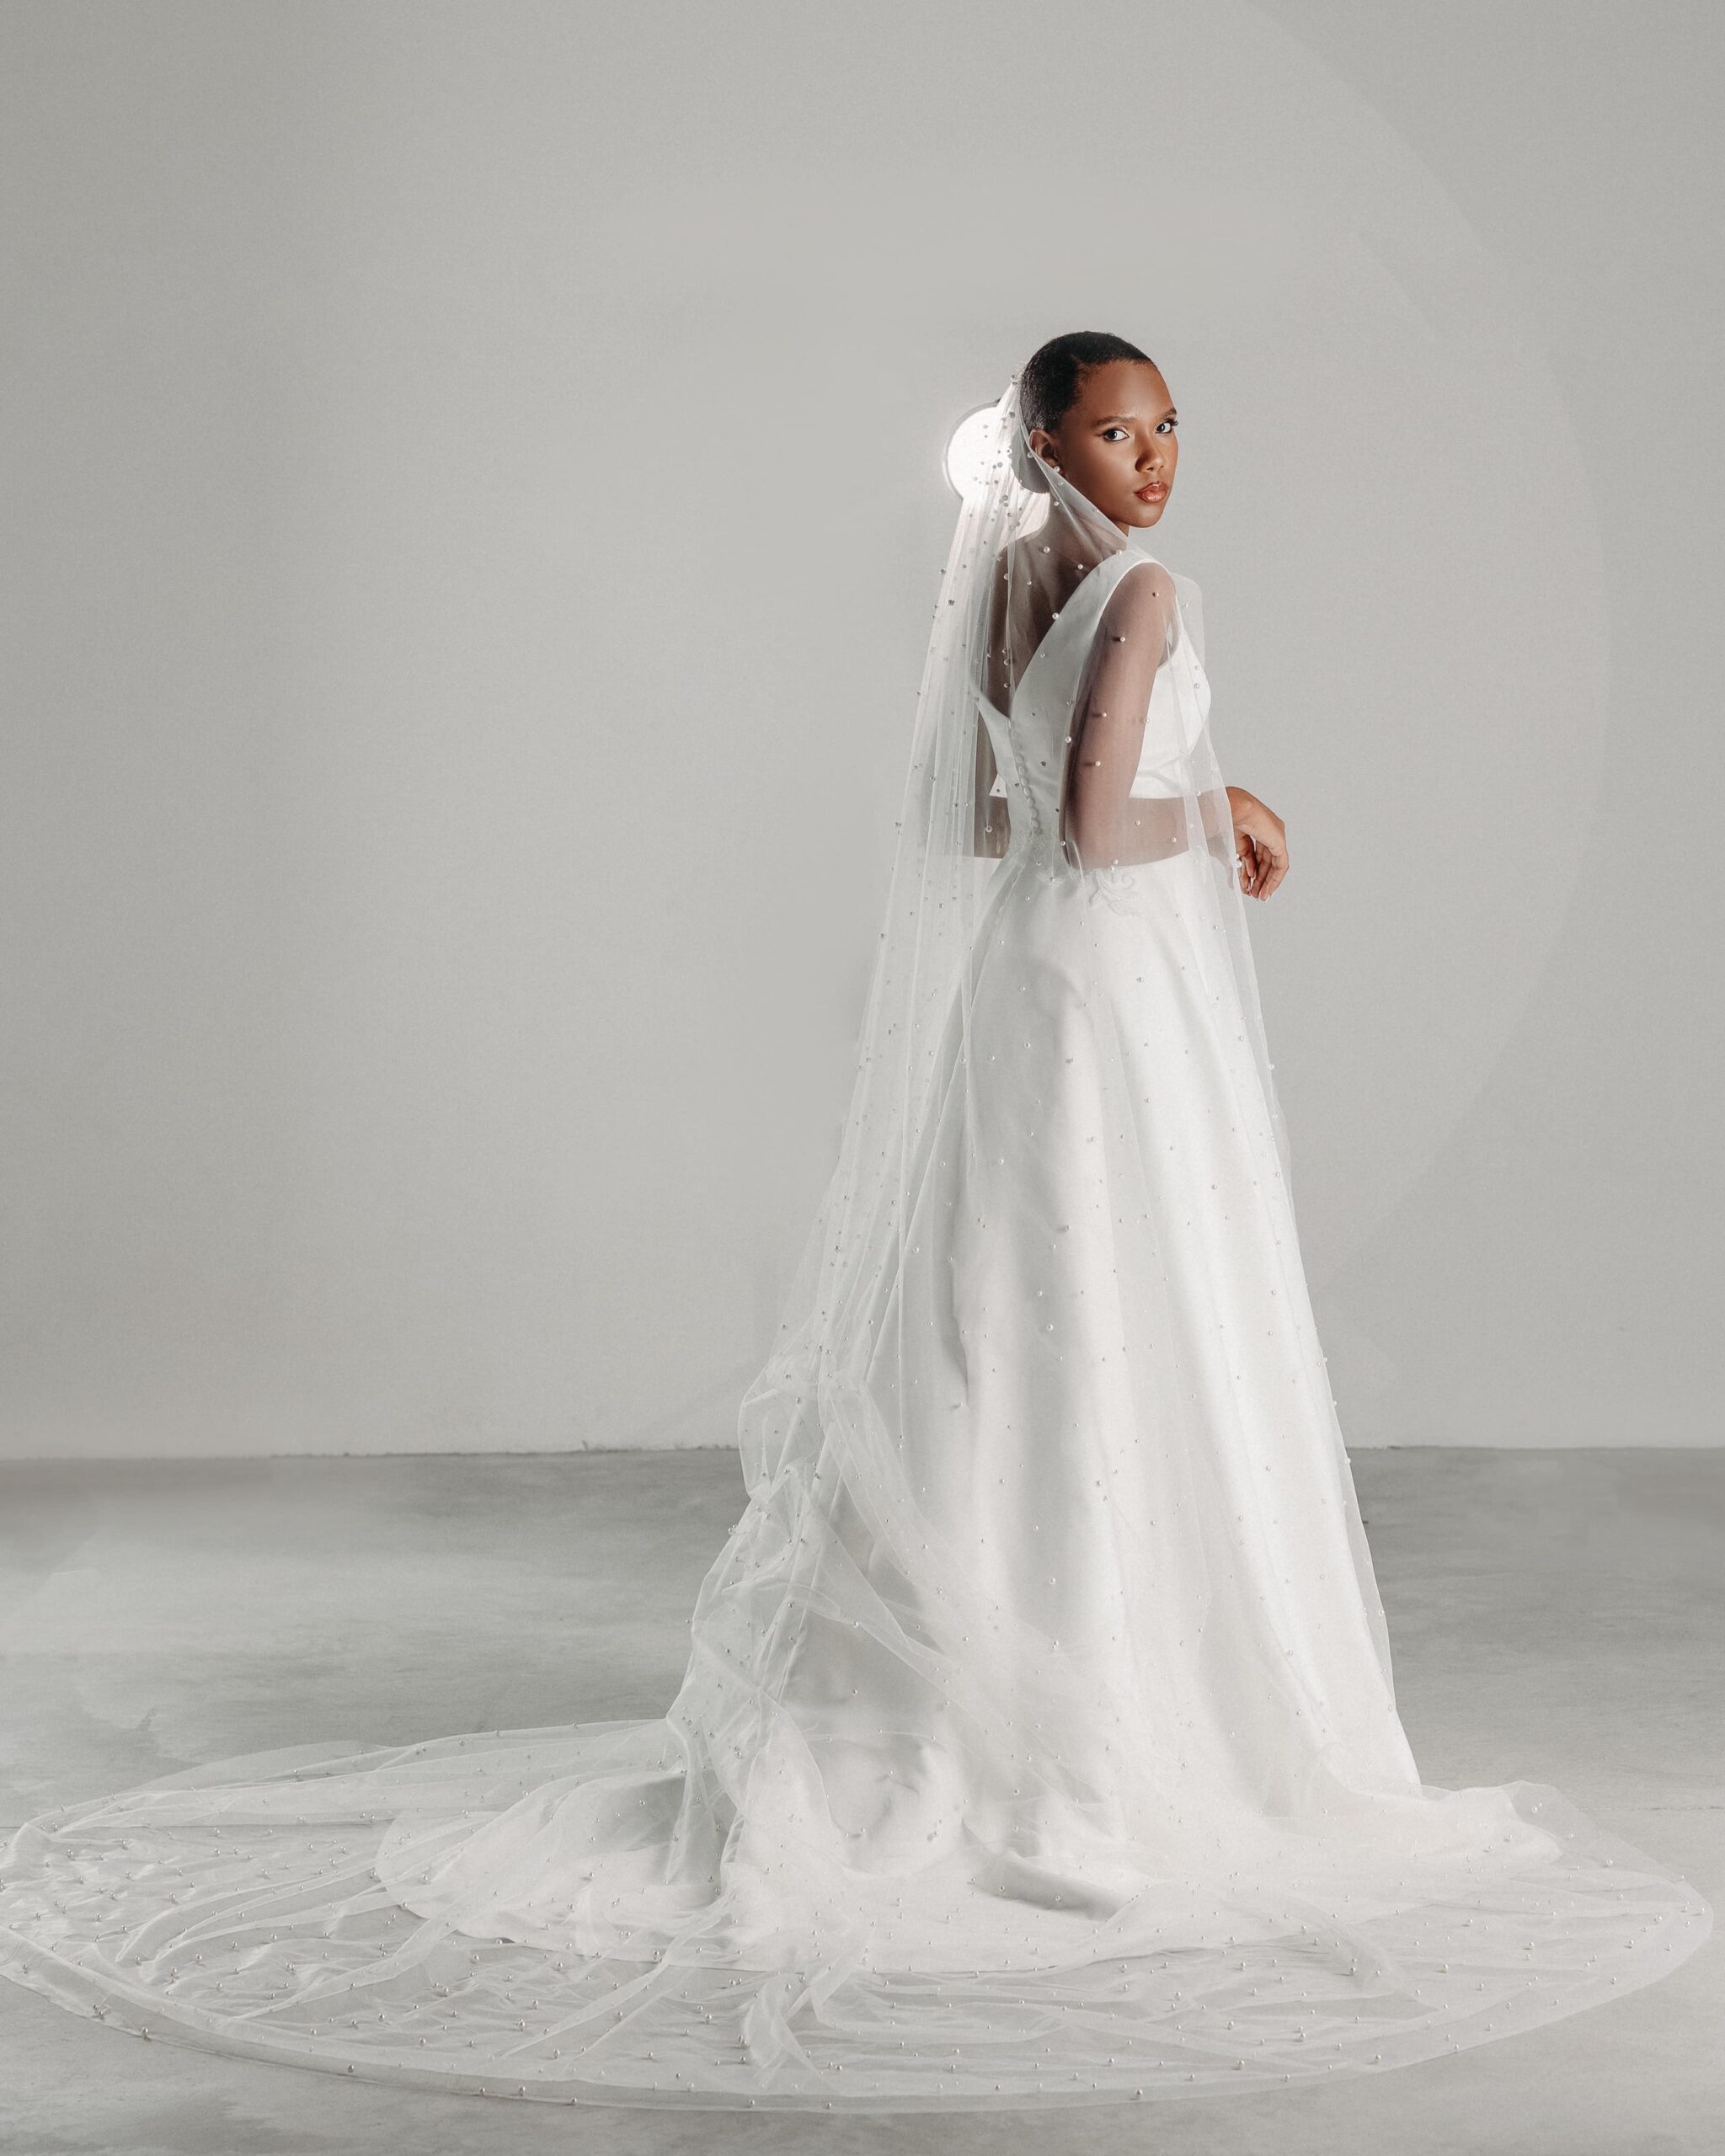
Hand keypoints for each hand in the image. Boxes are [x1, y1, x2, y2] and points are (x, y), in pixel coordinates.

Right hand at [1226, 786, 1287, 900]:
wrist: (1232, 809)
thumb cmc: (1225, 820)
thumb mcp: (1233, 847)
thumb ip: (1240, 862)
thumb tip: (1243, 878)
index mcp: (1256, 827)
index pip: (1257, 854)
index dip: (1252, 871)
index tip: (1248, 886)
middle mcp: (1268, 831)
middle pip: (1266, 861)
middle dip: (1260, 879)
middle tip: (1254, 894)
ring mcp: (1276, 835)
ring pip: (1274, 864)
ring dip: (1266, 881)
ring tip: (1259, 896)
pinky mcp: (1279, 841)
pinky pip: (1281, 864)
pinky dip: (1274, 877)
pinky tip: (1266, 888)